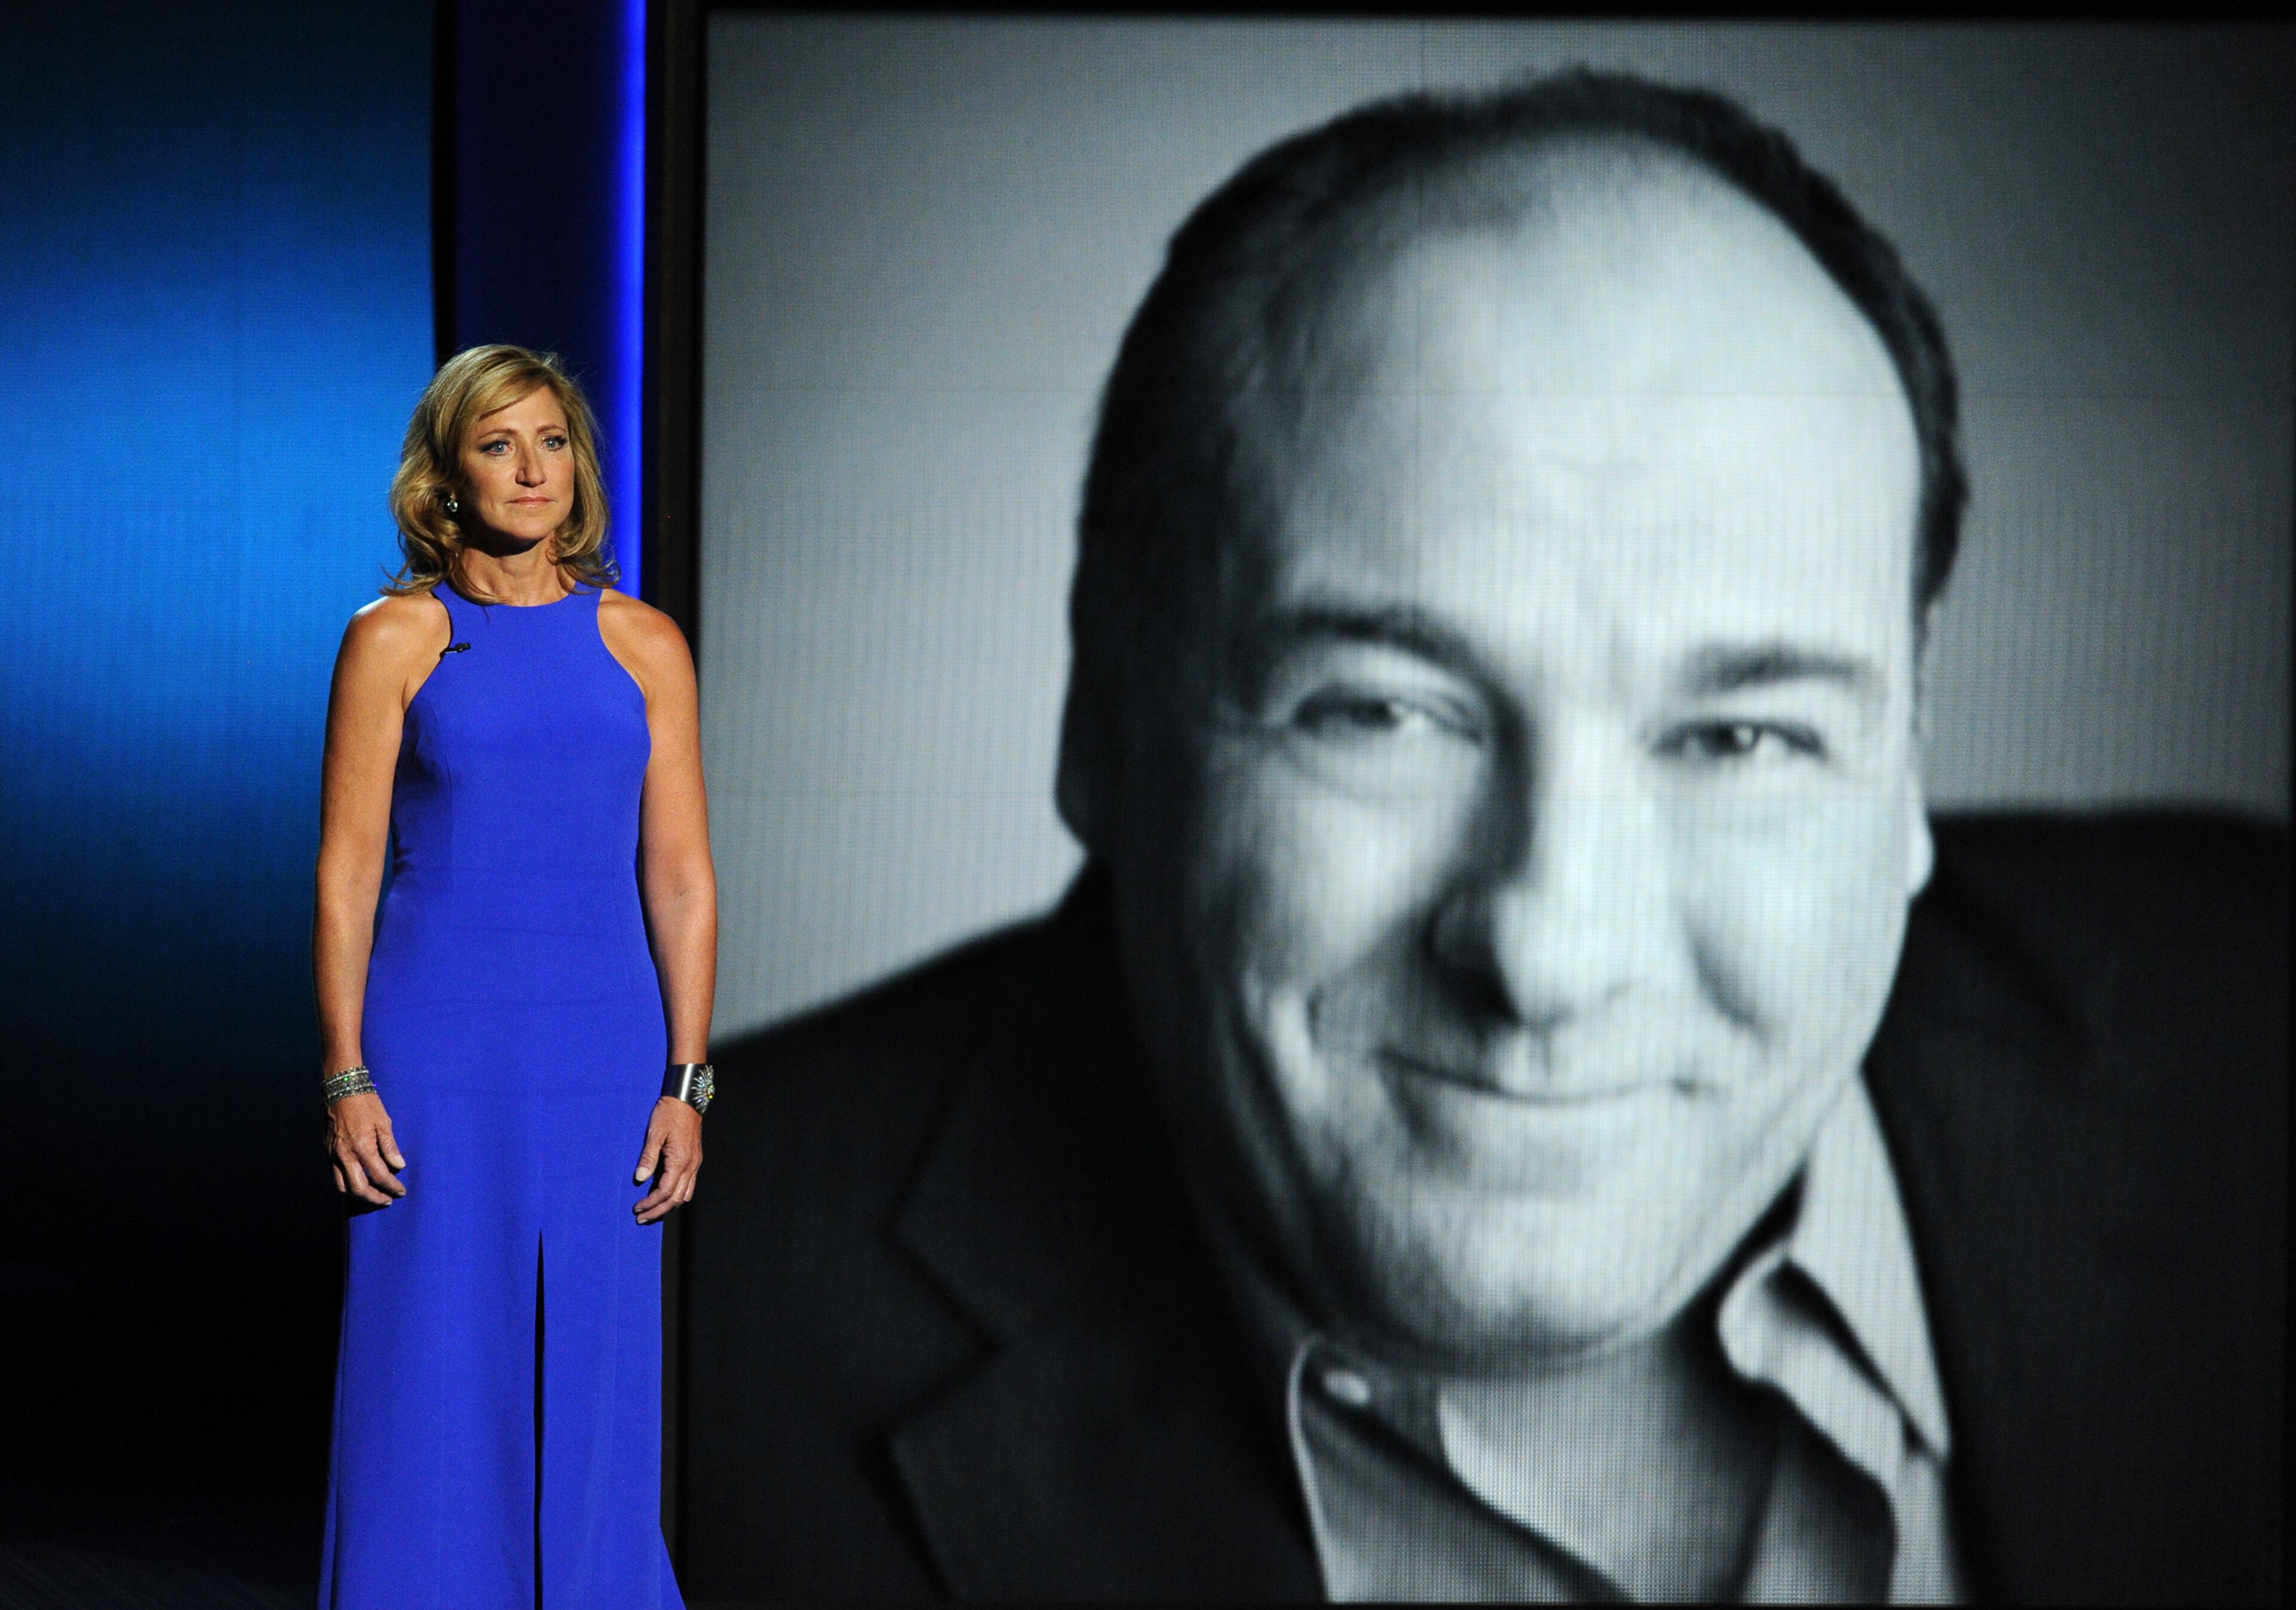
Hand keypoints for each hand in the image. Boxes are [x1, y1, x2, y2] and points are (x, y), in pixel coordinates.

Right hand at [327, 1090, 406, 1205]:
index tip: (401, 1192)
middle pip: (358, 1189)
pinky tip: (359, 1183)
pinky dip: (347, 1184)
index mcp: (362, 1147)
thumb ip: (390, 1147)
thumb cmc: (366, 1104)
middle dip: (374, 1198)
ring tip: (373, 1196)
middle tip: (388, 1200)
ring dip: (359, 1195)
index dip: (392, 1186)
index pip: (380, 1176)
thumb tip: (398, 1166)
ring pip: (342, 1187)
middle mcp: (345, 1155)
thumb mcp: (383, 1122)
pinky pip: (336, 1176)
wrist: (341, 1090)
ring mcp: (333, 1155)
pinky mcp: (327, 1152)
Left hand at [634, 1096, 701, 1223]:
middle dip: (658, 1210)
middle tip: (641, 1218)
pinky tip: (666, 1196)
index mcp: (680, 1160)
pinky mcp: (695, 1160)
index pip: (665, 1191)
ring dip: (669, 1206)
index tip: (636, 1208)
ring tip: (653, 1211)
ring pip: (685, 1195)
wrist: (687, 1099)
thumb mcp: (654, 1133)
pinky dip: (677, 1196)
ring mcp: (695, 1163)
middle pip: (676, 1198)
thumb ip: (648, 1157)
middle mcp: (691, 1165)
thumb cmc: (668, 1113)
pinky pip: (689, 1185)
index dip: (650, 1203)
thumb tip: (640, 1178)